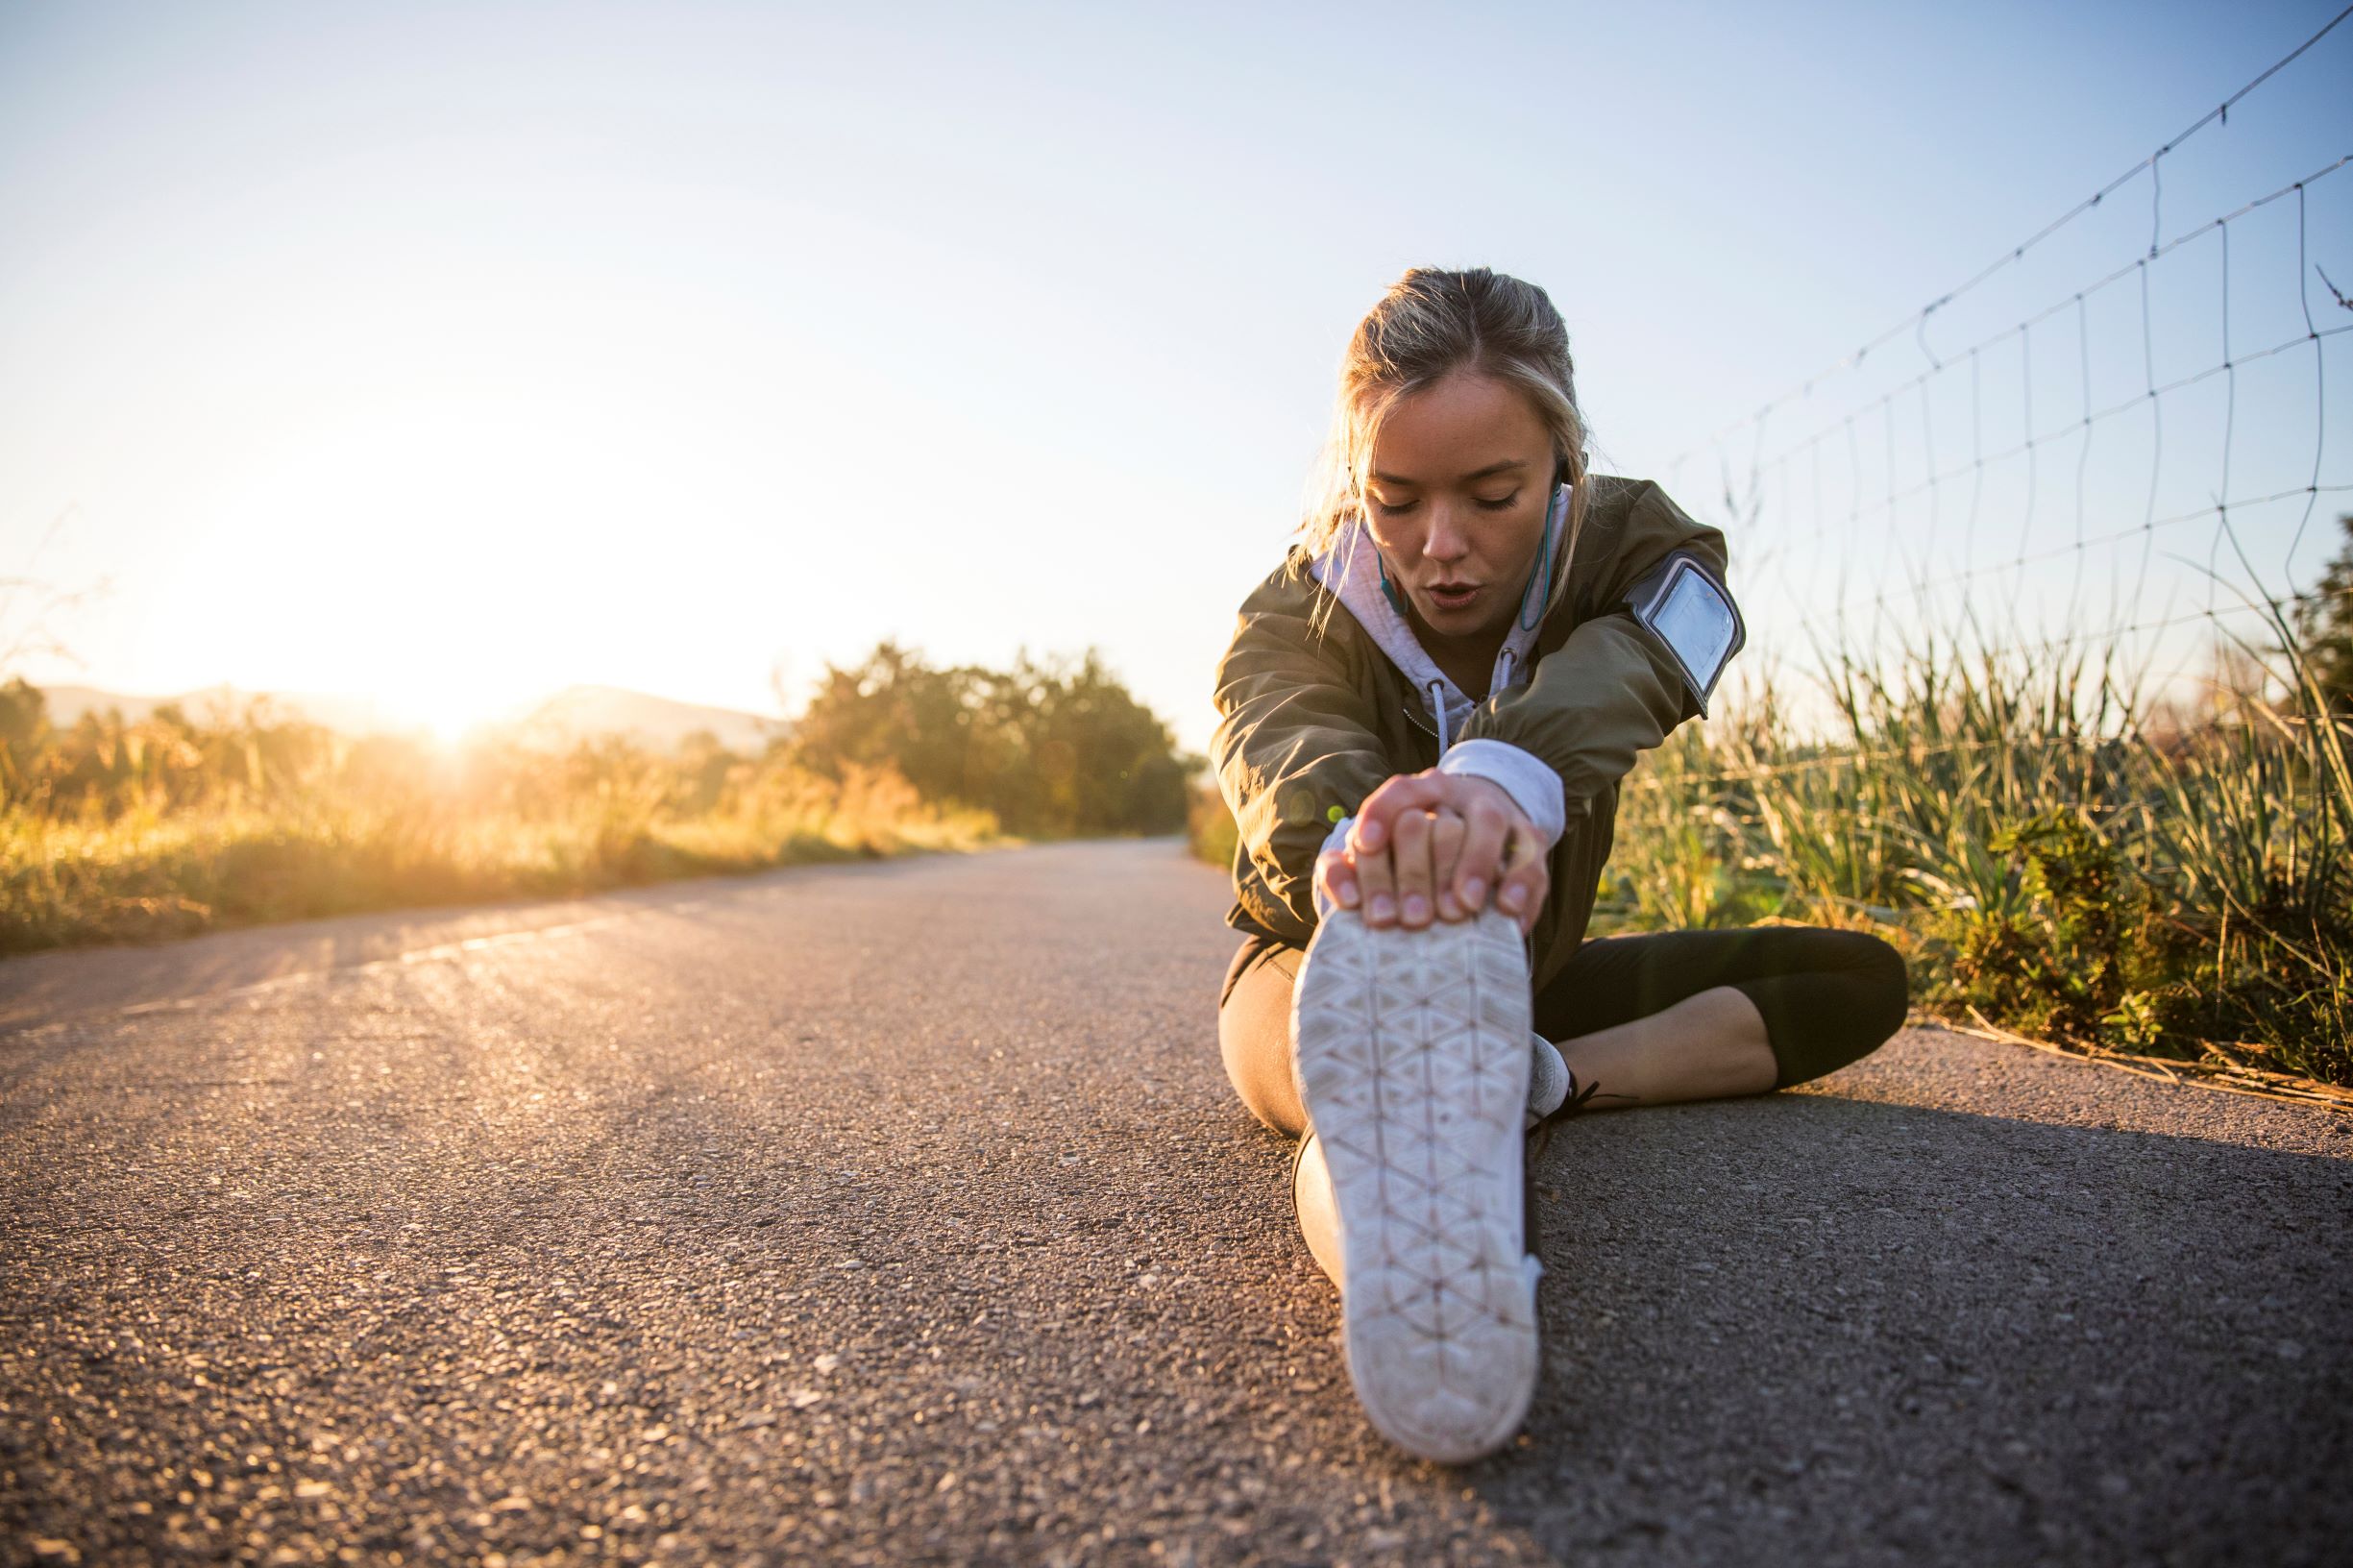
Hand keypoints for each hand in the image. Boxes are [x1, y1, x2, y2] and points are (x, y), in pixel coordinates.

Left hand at [1313, 770, 1550, 935]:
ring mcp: (1498, 813)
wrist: (1481, 817)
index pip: (1400, 792)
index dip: (1380, 813)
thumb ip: (1353, 868)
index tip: (1364, 844)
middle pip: (1446, 820)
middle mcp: (1460, 798)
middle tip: (1415, 916)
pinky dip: (1520, 886)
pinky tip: (1508, 914)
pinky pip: (1531, 858)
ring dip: (1476, 866)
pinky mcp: (1530, 837)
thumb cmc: (1421, 846)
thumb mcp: (1386, 848)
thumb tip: (1342, 893)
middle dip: (1429, 868)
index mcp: (1422, 794)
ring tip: (1464, 906)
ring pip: (1489, 826)